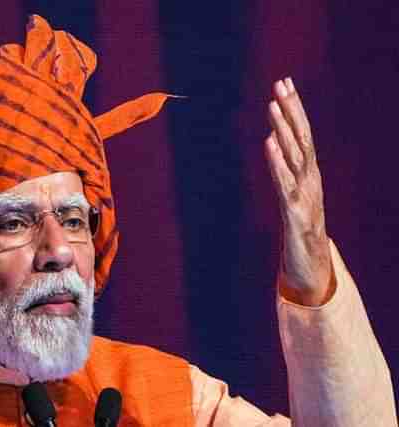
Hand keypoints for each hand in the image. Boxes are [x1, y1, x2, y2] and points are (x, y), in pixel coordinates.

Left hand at [265, 77, 333, 305]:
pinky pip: (284, 184)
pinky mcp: (295, 214)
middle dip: (291, 110)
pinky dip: (276, 162)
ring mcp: (305, 196)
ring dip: (283, 130)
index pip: (302, 134)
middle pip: (301, 138)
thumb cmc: (302, 228)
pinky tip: (267, 143)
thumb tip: (273, 139)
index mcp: (309, 173)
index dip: (295, 108)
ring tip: (273, 106)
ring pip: (295, 157)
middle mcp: (310, 179)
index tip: (285, 82)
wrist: (312, 268)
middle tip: (281, 83)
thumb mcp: (292, 192)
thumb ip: (284, 166)